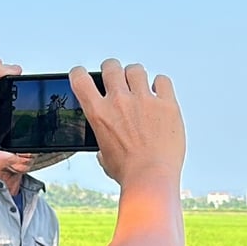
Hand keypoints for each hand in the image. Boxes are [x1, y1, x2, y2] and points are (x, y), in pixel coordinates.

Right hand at [73, 60, 184, 187]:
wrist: (152, 179)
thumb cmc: (128, 173)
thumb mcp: (105, 158)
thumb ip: (103, 144)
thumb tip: (104, 149)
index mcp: (98, 113)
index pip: (80, 78)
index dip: (80, 73)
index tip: (84, 75)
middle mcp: (119, 101)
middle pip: (111, 66)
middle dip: (112, 70)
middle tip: (118, 80)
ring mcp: (144, 100)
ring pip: (136, 70)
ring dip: (136, 77)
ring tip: (141, 88)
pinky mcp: (167, 104)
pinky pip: (162, 81)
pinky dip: (160, 86)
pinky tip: (160, 96)